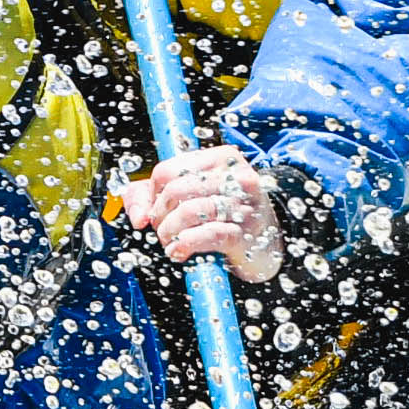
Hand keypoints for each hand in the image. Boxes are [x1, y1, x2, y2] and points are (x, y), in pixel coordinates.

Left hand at [117, 144, 288, 286]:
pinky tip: (179, 251)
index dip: (151, 195)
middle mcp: (237, 176)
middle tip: (162, 230)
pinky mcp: (246, 232)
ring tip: (169, 241)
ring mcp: (244, 204)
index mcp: (221, 158)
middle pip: (175, 190)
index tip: (153, 211)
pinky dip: (184, 244)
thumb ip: (150, 195)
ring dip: (168, 232)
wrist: (270, 243)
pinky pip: (206, 235)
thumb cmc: (224, 213)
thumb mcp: (192, 193)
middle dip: (159, 215)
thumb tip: (138, 217)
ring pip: (188, 212)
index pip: (167, 171)